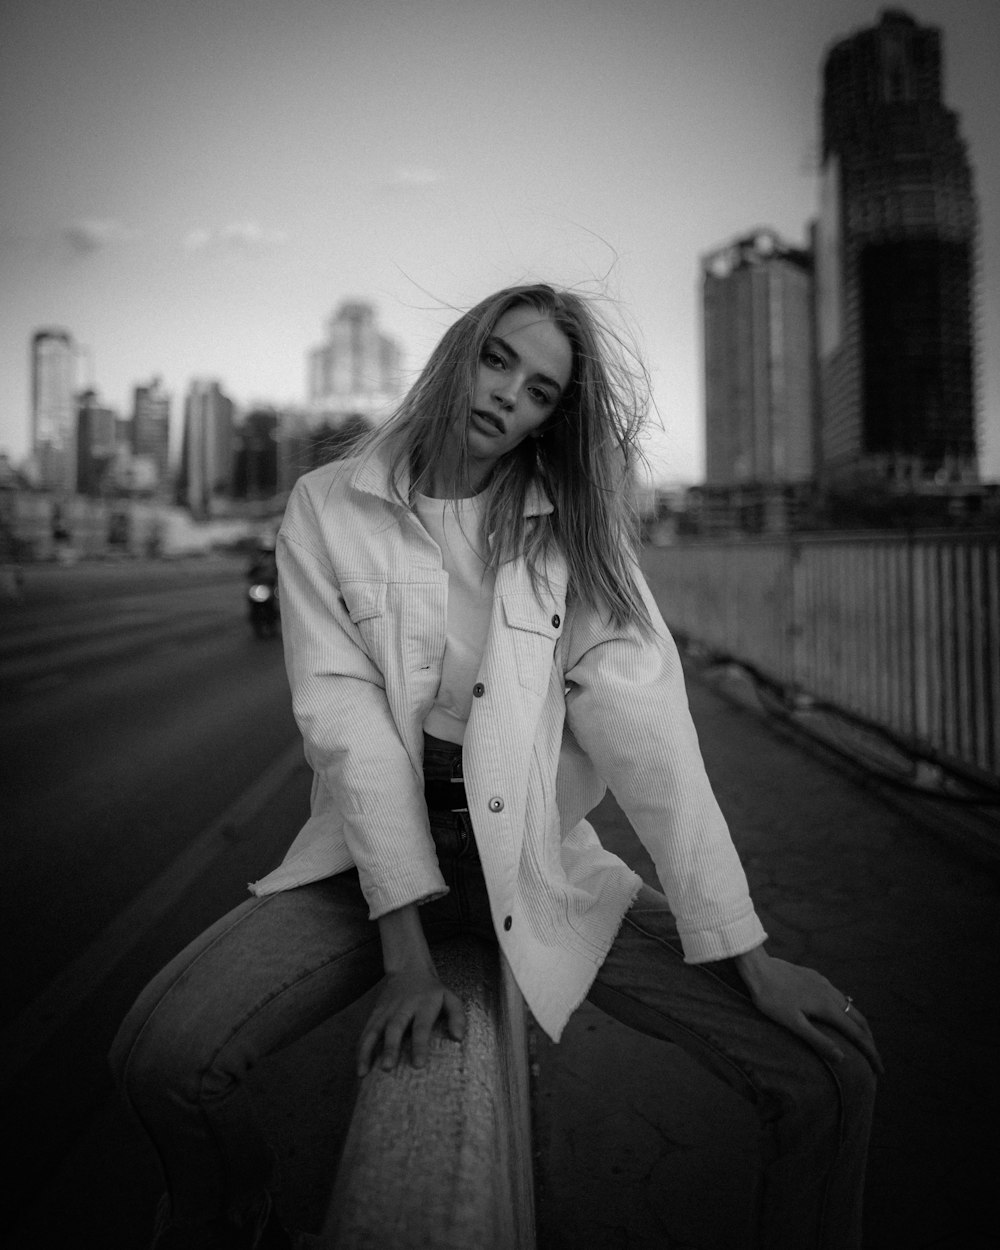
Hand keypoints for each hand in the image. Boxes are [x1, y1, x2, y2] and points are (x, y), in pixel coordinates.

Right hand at [357, 966, 464, 1076]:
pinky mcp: (375, 1014)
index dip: (419, 1045)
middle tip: (387, 1067)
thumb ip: (457, 1016)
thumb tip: (459, 1038)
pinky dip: (360, 1049)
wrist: (408, 969)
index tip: (418, 1065)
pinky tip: (359, 1069)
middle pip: (395, 1028)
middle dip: (390, 1048)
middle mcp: (402, 1007)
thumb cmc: (432, 991)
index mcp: (423, 1004)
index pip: (421, 1026)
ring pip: (374, 1030)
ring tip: (363, 1072)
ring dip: (367, 1050)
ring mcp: (386, 1010)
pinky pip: (365, 1032)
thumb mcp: (450, 998)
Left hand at [735, 947, 883, 1074]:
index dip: (870, 1052)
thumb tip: (842, 1058)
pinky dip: (846, 1011)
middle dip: (869, 1040)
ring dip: (858, 1025)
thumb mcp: (793, 1023)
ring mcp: (823, 983)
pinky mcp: (815, 977)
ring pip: (849, 1006)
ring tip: (860, 1040)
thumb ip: (818, 1039)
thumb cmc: (771, 998)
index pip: (857, 1034)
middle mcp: (830, 993)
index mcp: (828, 1007)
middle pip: (859, 1019)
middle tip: (874, 1059)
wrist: (758, 967)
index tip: (879, 1070)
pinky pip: (838, 996)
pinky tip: (838, 1015)